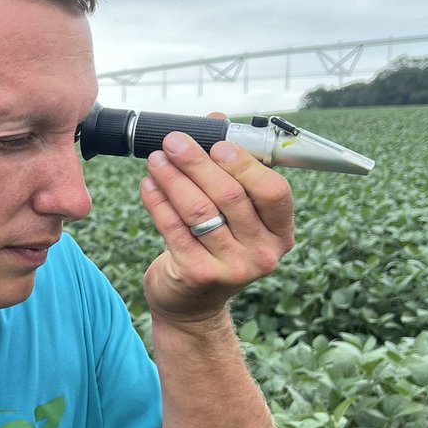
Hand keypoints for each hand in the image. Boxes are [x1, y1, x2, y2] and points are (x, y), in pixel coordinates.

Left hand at [139, 120, 293, 326]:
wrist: (193, 305)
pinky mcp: (197, 275)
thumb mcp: (233, 214)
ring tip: (155, 159)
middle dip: (197, 163)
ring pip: (198, 210)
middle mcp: (262, 254)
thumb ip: (230, 168)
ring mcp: (231, 268)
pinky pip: (172, 228)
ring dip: (172, 178)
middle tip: (173, 141)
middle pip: (230, 196)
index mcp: (279, 234)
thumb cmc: (216, 246)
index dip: (244, 164)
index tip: (216, 144)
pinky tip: (148, 184)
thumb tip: (217, 121)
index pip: (274, 192)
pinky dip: (157, 201)